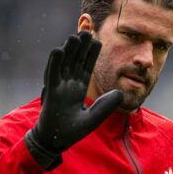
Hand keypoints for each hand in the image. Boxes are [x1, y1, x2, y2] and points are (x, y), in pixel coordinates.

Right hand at [24, 31, 122, 169]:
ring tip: (75, 36)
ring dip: (69, 50)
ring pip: (64, 65)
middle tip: (88, 31)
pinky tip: (58, 50)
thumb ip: (106, 106)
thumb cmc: (72, 131)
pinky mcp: (50, 93)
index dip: (91, 55)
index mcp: (77, 90)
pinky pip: (52, 75)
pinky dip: (54, 63)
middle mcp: (68, 86)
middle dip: (81, 48)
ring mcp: (58, 88)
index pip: (86, 68)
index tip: (98, 41)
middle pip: (75, 62)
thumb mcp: (94, 118)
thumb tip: (121, 93)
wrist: (56, 142)